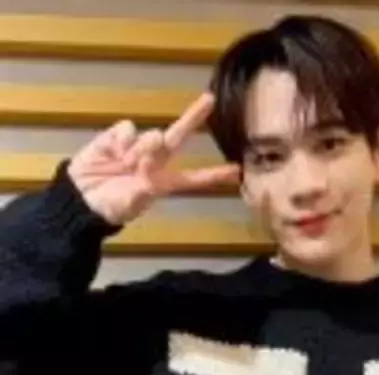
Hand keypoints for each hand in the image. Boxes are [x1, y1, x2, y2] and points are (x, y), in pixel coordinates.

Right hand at [67, 93, 239, 225]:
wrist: (78, 199)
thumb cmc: (109, 208)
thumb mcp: (131, 204)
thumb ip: (145, 183)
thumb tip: (152, 155)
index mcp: (163, 182)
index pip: (194, 178)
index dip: (214, 175)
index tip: (236, 171)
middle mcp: (155, 161)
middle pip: (178, 137)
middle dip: (193, 118)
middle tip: (210, 100)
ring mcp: (136, 147)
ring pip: (152, 136)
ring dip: (142, 149)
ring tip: (125, 165)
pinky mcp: (116, 137)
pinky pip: (127, 129)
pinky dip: (121, 141)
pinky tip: (113, 152)